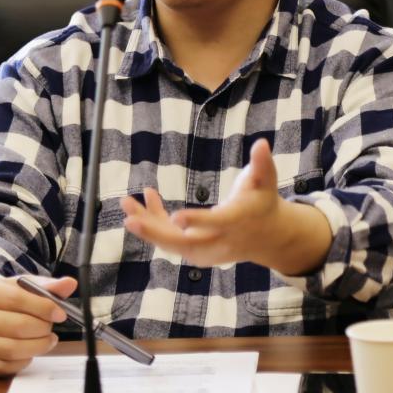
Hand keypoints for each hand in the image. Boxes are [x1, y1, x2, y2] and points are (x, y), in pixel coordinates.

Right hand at [0, 274, 76, 376]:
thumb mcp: (17, 286)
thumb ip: (44, 286)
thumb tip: (69, 284)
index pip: (18, 300)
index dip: (44, 307)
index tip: (61, 314)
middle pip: (18, 326)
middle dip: (43, 328)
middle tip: (51, 327)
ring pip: (13, 349)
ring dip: (38, 346)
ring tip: (48, 340)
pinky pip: (6, 366)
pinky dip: (24, 360)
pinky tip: (30, 351)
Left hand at [120, 138, 330, 273]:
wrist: (266, 236)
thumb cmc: (263, 202)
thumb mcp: (266, 181)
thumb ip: (262, 163)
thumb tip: (262, 143)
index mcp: (235, 222)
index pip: (215, 224)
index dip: (197, 220)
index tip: (176, 217)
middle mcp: (217, 241)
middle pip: (184, 242)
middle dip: (155, 232)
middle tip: (130, 221)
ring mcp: (204, 249)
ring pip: (171, 242)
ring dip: (147, 225)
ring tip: (125, 204)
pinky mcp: (195, 248)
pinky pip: (171, 237)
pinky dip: (155, 221)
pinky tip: (145, 198)